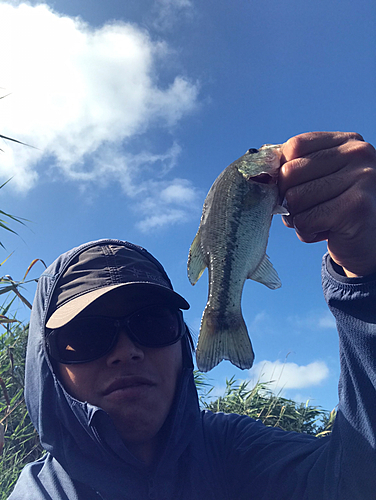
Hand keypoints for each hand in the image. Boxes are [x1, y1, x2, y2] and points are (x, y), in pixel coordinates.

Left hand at [279, 132, 375, 276]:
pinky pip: (305, 220)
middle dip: (288, 199)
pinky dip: (307, 232)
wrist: (368, 243)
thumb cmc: (336, 209)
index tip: (292, 187)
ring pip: (294, 198)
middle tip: (307, 209)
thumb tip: (261, 173)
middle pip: (290, 172)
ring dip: (298, 218)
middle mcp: (358, 154)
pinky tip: (326, 231)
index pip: (294, 146)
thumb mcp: (321, 180)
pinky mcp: (356, 207)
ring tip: (319, 220)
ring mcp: (361, 179)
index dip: (282, 171)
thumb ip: (297, 168)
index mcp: (347, 143)